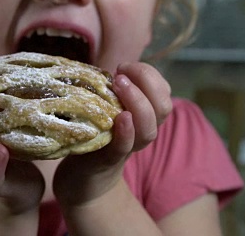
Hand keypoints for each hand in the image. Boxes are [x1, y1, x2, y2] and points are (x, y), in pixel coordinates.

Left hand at [53, 61, 171, 205]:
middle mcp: (141, 132)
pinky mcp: (107, 160)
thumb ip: (112, 90)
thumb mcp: (105, 108)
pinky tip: (123, 118)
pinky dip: (127, 132)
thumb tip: (109, 64)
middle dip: (147, 84)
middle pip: (163, 108)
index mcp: (143, 117)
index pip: (163, 92)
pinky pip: (124, 147)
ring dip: (138, 103)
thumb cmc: (92, 136)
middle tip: (121, 75)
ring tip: (120, 85)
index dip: (150, 75)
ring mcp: (127, 148)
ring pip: (149, 129)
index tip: (124, 66)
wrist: (80, 181)